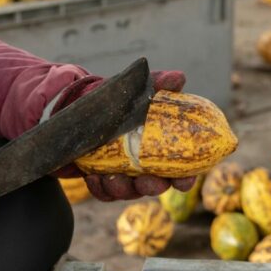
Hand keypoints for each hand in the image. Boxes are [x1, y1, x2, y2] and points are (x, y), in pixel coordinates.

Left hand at [56, 70, 192, 201]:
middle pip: (155, 186)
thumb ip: (161, 84)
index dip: (185, 179)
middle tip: (145, 181)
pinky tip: (93, 178)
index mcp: (161, 151)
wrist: (86, 107)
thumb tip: (179, 78)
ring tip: (111, 178)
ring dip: (122, 189)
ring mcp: (125, 176)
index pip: (180, 172)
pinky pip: (103, 192)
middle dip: (152, 187)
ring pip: (128, 191)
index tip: (182, 182)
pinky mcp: (102, 181)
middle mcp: (146, 168)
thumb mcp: (140, 90)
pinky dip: (100, 188)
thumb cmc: (122, 101)